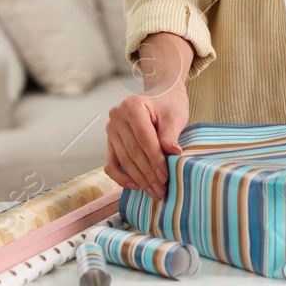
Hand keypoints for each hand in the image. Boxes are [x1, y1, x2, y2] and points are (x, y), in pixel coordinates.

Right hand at [104, 82, 188, 198]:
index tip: (165, 175)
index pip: (144, 139)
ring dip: (139, 178)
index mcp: (132, 106)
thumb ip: (170, 135)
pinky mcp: (110, 141)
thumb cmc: (169, 104)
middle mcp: (117, 117)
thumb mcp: (175, 116)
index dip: (155, 159)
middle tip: (161, 189)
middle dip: (148, 173)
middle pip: (132, 151)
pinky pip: (111, 163)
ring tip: (153, 191)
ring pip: (124, 160)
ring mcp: (111, 129)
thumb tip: (173, 154)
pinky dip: (121, 177)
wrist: (161, 95)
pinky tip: (136, 185)